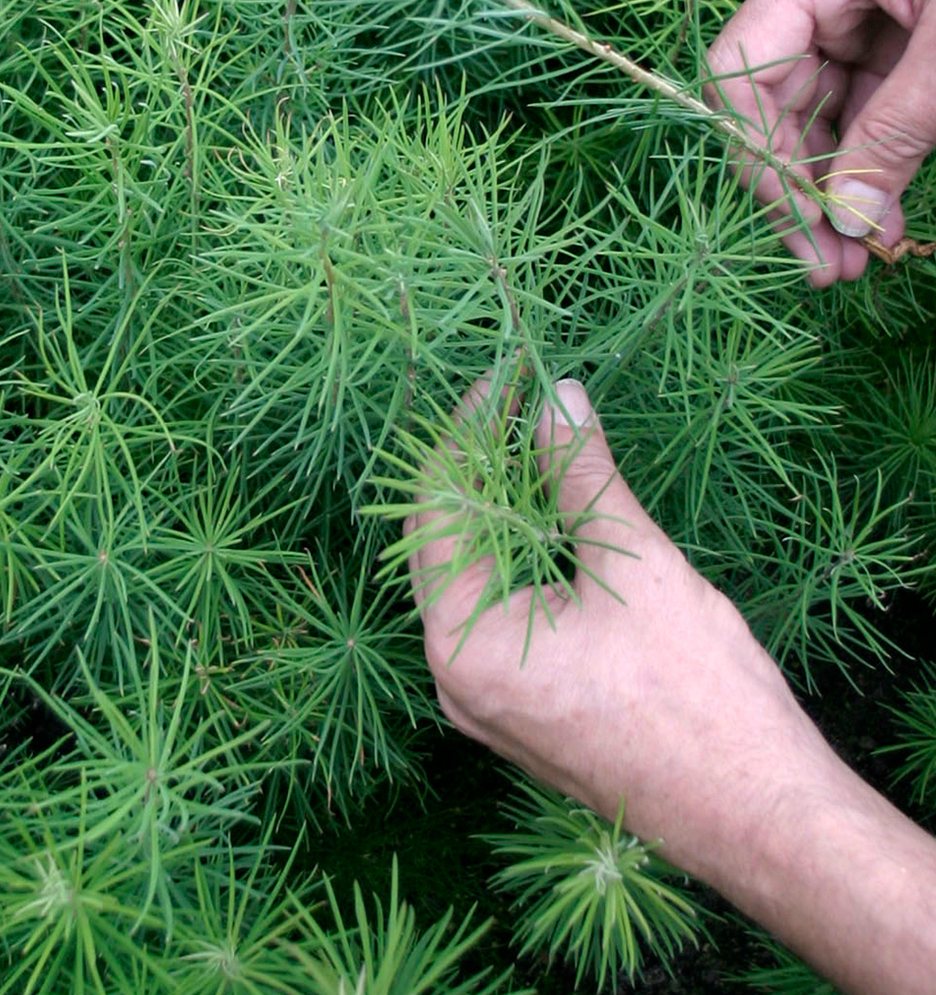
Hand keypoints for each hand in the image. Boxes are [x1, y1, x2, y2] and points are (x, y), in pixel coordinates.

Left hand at [406, 376, 820, 875]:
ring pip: (470, 581)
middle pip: (441, 545)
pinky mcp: (520, 711)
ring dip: (496, 514)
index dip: (465, 435)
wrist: (759, 816)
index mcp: (461, 640)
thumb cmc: (695, 695)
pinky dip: (514, 563)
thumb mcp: (633, 566)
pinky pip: (497, 617)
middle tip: (513, 403)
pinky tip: (544, 520)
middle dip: (476, 470)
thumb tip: (556, 398)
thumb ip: (580, 477)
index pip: (435, 509)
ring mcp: (484, 701)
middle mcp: (453, 676)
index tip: (498, 378)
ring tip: (528, 446)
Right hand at [706, 0, 935, 285]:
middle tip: (826, 265)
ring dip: (834, 190)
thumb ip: (898, 131)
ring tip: (856, 257)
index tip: (799, 218)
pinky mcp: (901, 41)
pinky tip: (879, 219)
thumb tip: (847, 222)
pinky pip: (866, 112)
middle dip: (800, 187)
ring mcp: (864, 14)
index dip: (757, 149)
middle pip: (777, 102)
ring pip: (820, 118)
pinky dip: (871, 167)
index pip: (745, 66)